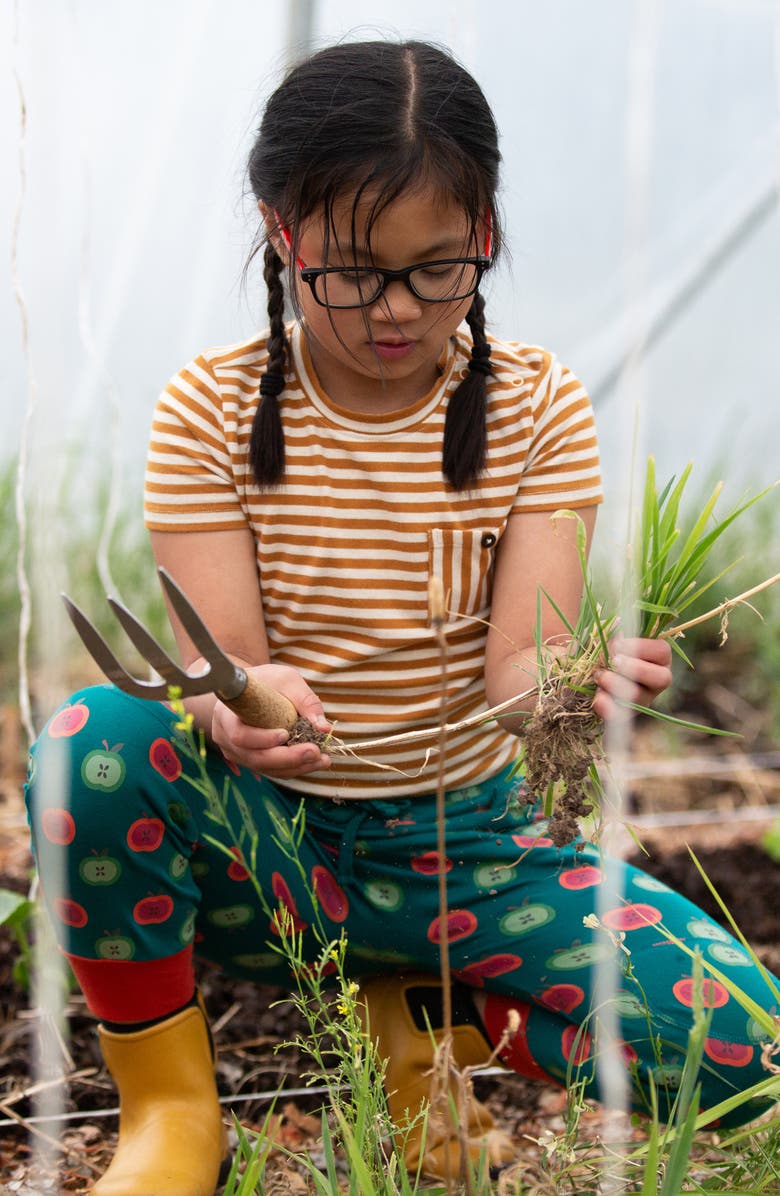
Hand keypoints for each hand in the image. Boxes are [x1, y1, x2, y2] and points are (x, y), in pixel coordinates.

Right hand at [211, 664, 331, 777]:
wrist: (253, 688)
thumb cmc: (267, 680)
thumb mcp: (287, 680)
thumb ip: (306, 702)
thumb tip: (324, 728)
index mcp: (226, 715)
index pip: (240, 735)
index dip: (261, 739)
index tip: (285, 734)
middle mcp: (226, 739)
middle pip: (255, 758)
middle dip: (287, 758)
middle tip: (315, 752)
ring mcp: (237, 753)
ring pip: (266, 767)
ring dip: (296, 767)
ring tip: (322, 760)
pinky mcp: (250, 760)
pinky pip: (271, 769)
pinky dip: (293, 768)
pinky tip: (314, 762)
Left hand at [592, 637, 672, 721]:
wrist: (586, 672)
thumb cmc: (603, 649)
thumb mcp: (608, 637)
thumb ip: (614, 631)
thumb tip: (616, 628)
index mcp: (657, 657)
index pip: (662, 651)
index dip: (641, 647)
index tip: (618, 644)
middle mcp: (657, 680)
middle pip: (662, 678)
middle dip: (636, 669)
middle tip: (614, 662)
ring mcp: (644, 699)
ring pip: (639, 697)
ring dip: (616, 684)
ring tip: (599, 675)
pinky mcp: (627, 714)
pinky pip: (620, 715)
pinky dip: (606, 706)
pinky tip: (597, 696)